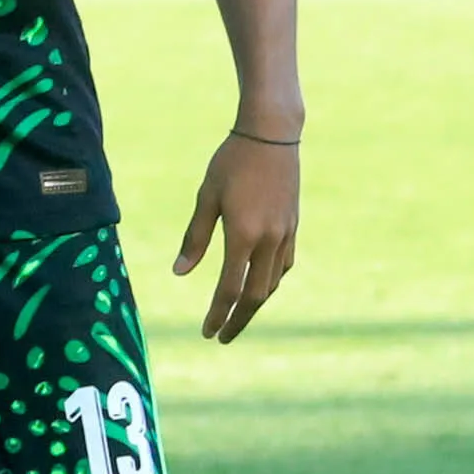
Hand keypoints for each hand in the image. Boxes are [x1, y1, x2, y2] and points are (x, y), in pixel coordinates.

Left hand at [176, 127, 298, 339]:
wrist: (273, 136)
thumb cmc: (231, 163)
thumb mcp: (206, 198)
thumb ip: (195, 238)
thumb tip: (180, 273)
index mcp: (243, 235)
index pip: (229, 288)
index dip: (218, 314)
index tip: (208, 333)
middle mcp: (269, 239)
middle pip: (255, 294)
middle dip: (238, 320)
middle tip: (222, 338)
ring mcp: (286, 233)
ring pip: (273, 282)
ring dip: (255, 303)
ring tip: (237, 316)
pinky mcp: (293, 225)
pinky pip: (285, 264)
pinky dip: (272, 281)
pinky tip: (261, 286)